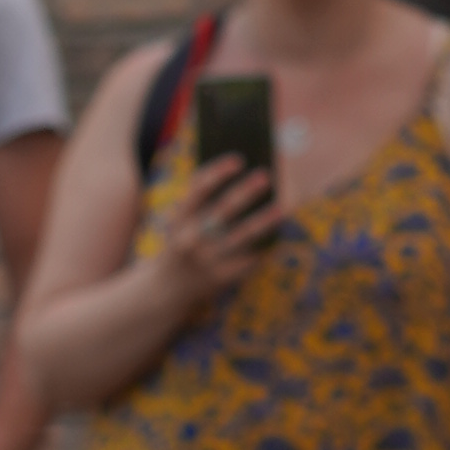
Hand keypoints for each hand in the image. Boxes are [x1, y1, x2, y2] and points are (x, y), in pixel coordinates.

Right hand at [148, 152, 281, 321]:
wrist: (166, 290)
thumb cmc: (181, 245)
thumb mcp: (180, 224)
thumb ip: (200, 204)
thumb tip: (240, 181)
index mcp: (179, 219)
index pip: (198, 189)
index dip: (218, 172)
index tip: (238, 159)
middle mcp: (191, 238)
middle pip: (224, 210)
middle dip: (246, 192)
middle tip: (266, 175)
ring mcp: (206, 260)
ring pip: (242, 236)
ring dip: (264, 220)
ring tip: (282, 207)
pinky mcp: (220, 278)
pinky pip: (249, 259)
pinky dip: (264, 246)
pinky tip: (279, 234)